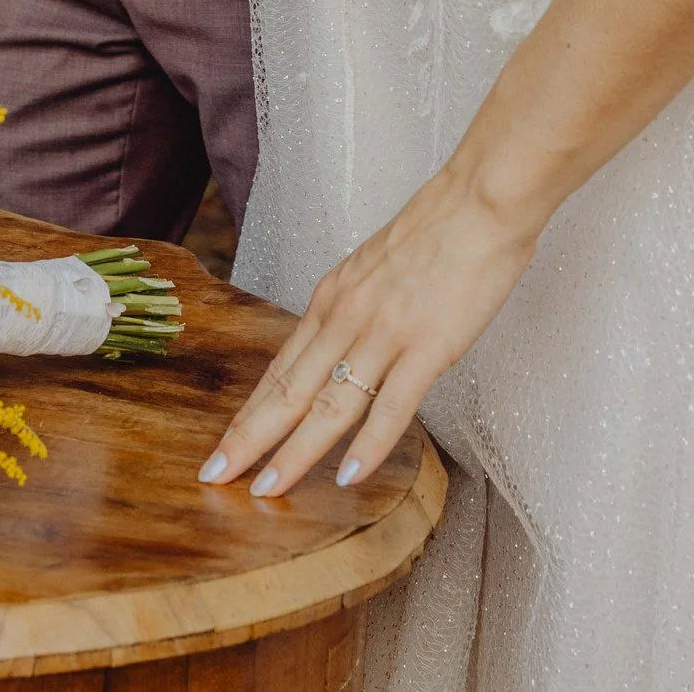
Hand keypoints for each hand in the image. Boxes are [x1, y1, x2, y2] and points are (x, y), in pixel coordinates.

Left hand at [200, 168, 537, 495]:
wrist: (478, 203)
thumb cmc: (436, 234)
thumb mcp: (372, 271)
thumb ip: (353, 312)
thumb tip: (341, 347)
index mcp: (330, 300)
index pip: (279, 369)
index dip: (249, 413)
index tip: (224, 447)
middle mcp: (343, 318)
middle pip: (287, 391)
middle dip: (248, 439)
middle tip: (215, 477)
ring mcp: (383, 334)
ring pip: (328, 404)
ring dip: (294, 452)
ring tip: (266, 490)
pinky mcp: (427, 347)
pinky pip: (391, 406)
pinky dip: (368, 445)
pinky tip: (348, 475)